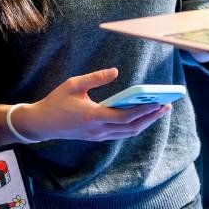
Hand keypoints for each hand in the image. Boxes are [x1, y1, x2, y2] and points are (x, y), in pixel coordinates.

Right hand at [12, 68, 169, 143]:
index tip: (158, 103)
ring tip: (159, 111)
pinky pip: (121, 133)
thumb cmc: (56, 102)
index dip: (144, 111)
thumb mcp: (73, 84)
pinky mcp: (97, 137)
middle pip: (132, 127)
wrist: (42, 123)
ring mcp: (98, 136)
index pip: (125, 117)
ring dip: (145, 123)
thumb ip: (95, 78)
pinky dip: (134, 126)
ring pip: (128, 132)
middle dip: (151, 117)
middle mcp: (99, 130)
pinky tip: (142, 116)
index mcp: (94, 116)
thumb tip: (115, 71)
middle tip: (167, 106)